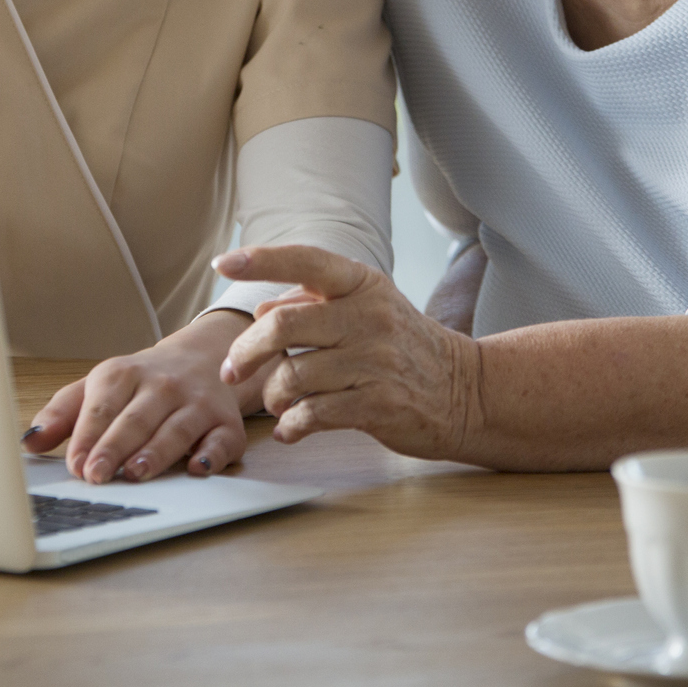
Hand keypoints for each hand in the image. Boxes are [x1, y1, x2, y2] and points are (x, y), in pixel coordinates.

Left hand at [21, 312, 257, 483]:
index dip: (87, 437)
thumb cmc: (139, 384)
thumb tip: (29, 442)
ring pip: (175, 429)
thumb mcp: (96, 387)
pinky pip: (221, 440)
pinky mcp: (225, 423)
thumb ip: (63, 413)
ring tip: (136, 473)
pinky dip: (211, 455)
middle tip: (96, 474)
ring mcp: (195, 403)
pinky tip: (197, 469)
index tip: (75, 465)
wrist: (199, 358)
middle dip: (115, 447)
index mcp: (121, 375)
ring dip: (156, 452)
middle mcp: (161, 386)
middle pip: (135, 420)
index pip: (100, 408)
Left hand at [217, 244, 480, 460]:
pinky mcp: (379, 404)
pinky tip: (291, 427)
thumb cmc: (401, 346)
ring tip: (276, 402)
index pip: (305, 260)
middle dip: (245, 352)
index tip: (222, 263)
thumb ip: (313, 302)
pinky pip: (313, 414)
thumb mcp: (366, 308)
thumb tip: (262, 310)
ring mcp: (376, 361)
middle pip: (283, 326)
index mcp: (362, 284)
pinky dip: (291, 425)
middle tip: (232, 370)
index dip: (259, 259)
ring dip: (271, 395)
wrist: (465, 390)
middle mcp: (368, 316)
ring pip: (293, 376)